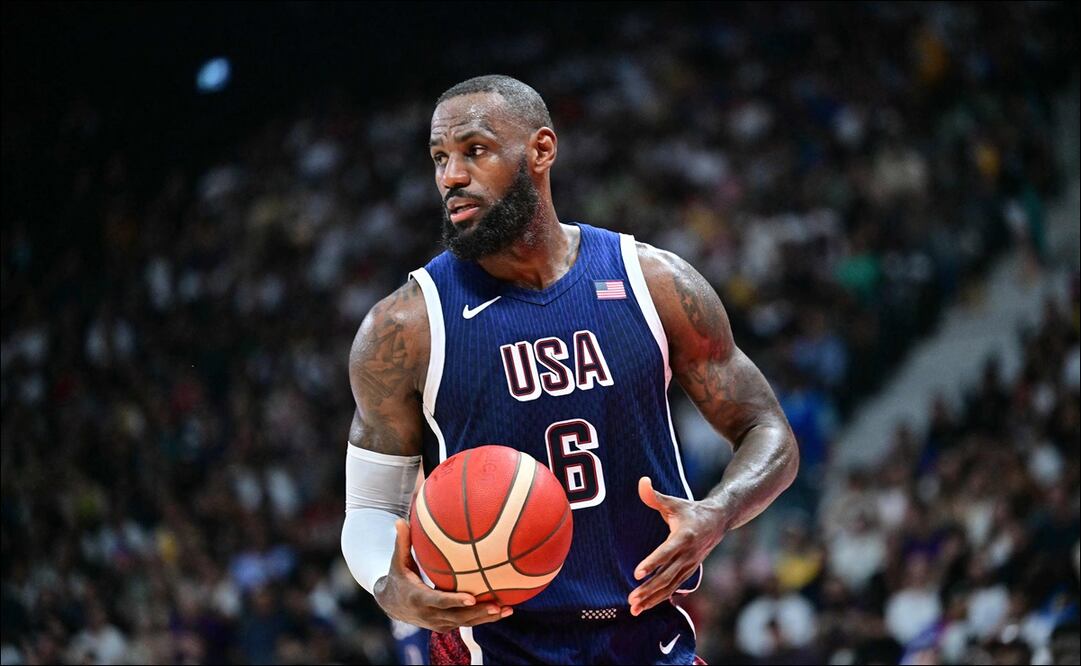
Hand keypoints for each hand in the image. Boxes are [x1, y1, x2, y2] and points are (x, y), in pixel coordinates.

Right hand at [374, 519, 512, 631]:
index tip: (472, 597)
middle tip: (497, 605)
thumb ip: (402, 542)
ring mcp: (438, 623)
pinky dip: (483, 618)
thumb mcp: (398, 560)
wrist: (391, 604)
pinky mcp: (445, 625)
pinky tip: (503, 611)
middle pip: (457, 617)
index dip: (455, 601)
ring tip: (507, 610)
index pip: (439, 601)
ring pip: (465, 622)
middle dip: (478, 612)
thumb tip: (399, 519)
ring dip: (486, 617)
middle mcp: (429, 615)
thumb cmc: (398, 576)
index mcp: (418, 598)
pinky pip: (466, 623)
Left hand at [628, 477, 724, 615]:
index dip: (652, 562)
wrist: (718, 521)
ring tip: (634, 608)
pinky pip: (673, 588)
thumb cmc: (690, 510)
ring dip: (652, 599)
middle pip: (667, 576)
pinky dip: (659, 599)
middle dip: (649, 589)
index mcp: (684, 536)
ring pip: (670, 586)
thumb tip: (641, 481)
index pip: (666, 552)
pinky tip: (645, 607)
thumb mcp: (673, 501)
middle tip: (631, 598)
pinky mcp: (689, 572)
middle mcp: (688, 554)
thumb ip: (654, 495)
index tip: (637, 572)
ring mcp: (689, 565)